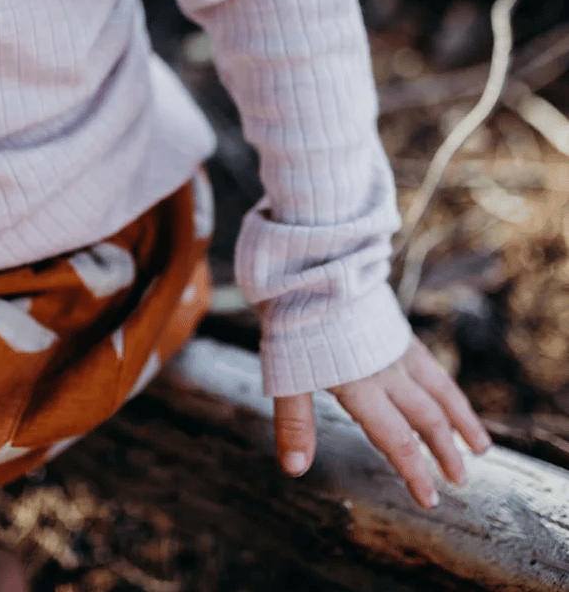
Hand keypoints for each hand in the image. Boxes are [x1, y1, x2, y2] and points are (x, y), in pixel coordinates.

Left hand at [273, 334, 491, 508]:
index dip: (414, 471)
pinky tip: (450, 397)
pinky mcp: (399, 331)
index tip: (429, 499)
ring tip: (480, 447)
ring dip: (461, 422)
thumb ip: (294, 422)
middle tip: (460, 483)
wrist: (313, 268)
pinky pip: (432, 367)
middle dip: (445, 453)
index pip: (395, 438)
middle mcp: (387, 371)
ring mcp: (398, 349)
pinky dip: (448, 389)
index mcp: (361, 386)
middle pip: (426, 418)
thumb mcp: (286, 375)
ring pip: (440, 391)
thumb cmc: (294, 323)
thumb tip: (295, 468)